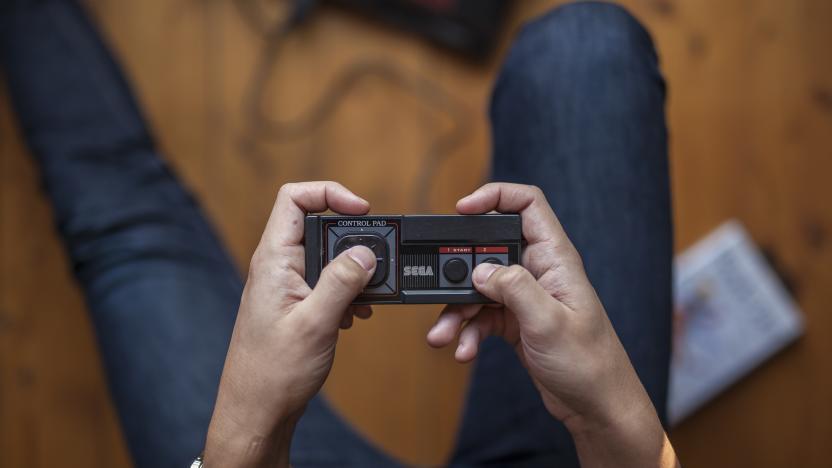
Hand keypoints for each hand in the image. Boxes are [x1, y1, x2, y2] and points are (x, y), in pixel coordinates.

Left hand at [204, 182, 377, 467]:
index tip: (362, 210)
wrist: (256, 412)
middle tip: (374, 262)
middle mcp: (277, 266)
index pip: (294, 198)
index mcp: (273, 260)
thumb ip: (342, 282)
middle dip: (352, 240)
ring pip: (326, 256)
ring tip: (365, 297)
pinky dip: (346, 292)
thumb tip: (366, 251)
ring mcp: (286, 285)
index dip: (329, 193)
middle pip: (318, 225)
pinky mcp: (295, 304)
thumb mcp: (315, 323)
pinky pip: (326, 281)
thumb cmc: (272, 373)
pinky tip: (354, 315)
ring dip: (351, 271)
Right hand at [427, 183, 677, 467]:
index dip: (494, 196)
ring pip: (479, 287)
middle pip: (489, 249)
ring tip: (443, 334)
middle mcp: (538, 271)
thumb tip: (479, 269)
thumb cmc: (589, 363)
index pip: (527, 205)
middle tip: (440, 287)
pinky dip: (467, 331)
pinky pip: (481, 315)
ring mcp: (525, 296)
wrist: (596, 407)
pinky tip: (463, 350)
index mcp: (555, 258)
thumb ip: (512, 288)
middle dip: (459, 270)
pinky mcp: (515, 321)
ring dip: (457, 310)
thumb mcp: (548, 321)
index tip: (462, 209)